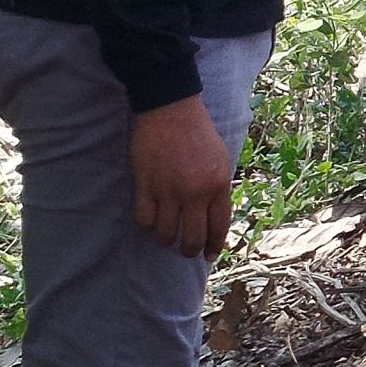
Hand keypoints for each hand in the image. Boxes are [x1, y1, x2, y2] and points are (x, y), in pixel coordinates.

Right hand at [131, 96, 235, 260]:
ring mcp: (168, 190)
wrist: (171, 111)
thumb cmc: (199, 134)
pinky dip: (147, 225)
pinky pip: (144, 220)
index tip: (209, 255)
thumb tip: (215, 219)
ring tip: (167, 236)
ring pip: (165, 233)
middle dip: (189, 250)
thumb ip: (219, 189)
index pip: (218, 227)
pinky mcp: (145, 185)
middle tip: (185, 251)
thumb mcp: (221, 160)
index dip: (213, 246)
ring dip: (166, 239)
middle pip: (191, 238)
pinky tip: (151, 220)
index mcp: (218, 184)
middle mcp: (195, 192)